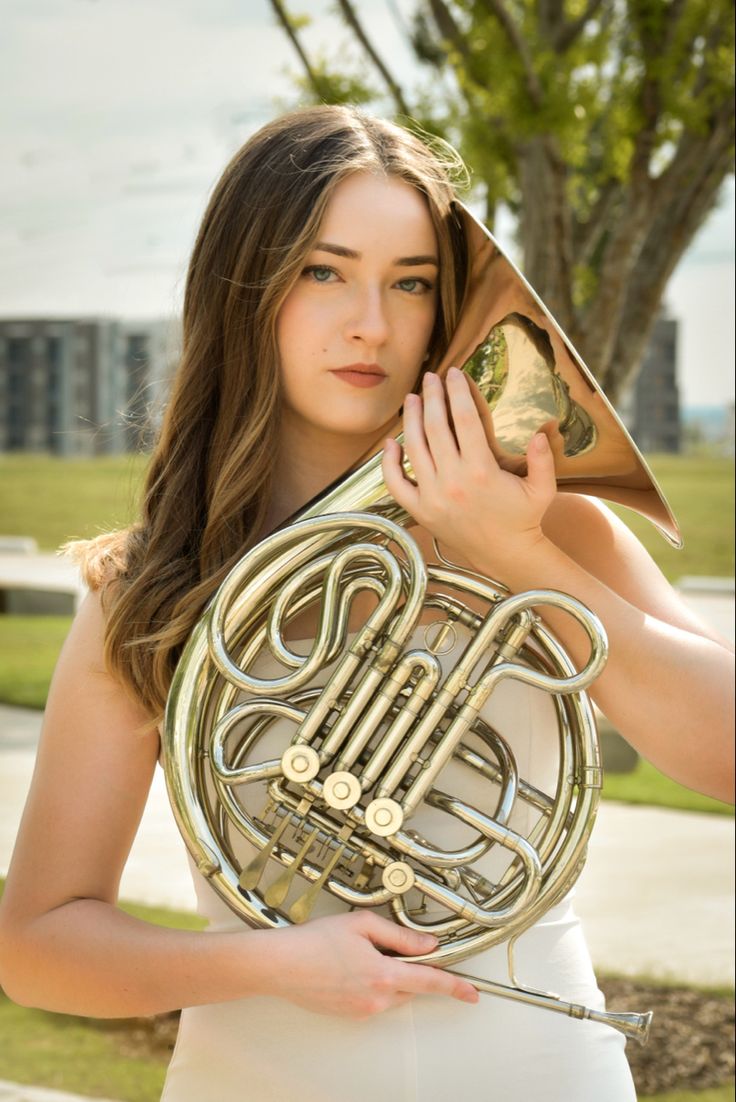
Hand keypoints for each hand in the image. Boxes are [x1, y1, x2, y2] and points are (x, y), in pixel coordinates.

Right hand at [262, 911, 478, 1017]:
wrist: (279, 964)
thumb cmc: (314, 941)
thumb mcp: (362, 925)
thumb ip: (400, 936)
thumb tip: (428, 945)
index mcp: (383, 975)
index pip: (430, 981)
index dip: (454, 986)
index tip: (471, 992)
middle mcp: (376, 999)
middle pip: (410, 986)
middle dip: (408, 967)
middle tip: (384, 945)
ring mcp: (362, 1010)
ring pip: (392, 993)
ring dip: (388, 975)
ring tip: (358, 953)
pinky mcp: (350, 1015)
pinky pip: (374, 1000)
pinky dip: (372, 983)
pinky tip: (349, 966)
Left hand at [382, 368, 556, 574]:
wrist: (505, 553)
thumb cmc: (524, 518)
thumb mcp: (542, 490)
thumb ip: (543, 460)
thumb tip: (540, 432)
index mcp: (482, 471)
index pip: (465, 420)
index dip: (458, 392)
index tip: (454, 373)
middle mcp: (453, 481)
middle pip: (436, 427)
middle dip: (432, 396)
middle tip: (431, 377)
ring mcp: (433, 496)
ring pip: (414, 448)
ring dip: (411, 419)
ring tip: (413, 399)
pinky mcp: (421, 511)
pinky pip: (396, 483)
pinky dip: (388, 462)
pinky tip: (390, 442)